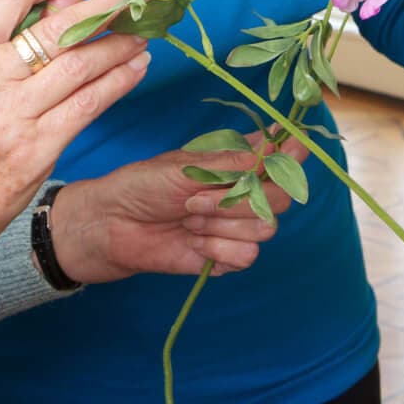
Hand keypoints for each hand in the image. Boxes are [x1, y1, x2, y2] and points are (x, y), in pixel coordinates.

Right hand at [0, 0, 148, 326]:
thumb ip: (11, 37)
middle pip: (57, 27)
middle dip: (105, 7)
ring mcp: (10, 115)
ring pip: (80, 65)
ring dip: (120, 44)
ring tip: (143, 33)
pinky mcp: (35, 148)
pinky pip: (89, 104)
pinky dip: (119, 81)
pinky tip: (136, 68)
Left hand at [51, 130, 306, 282]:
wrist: (111, 226)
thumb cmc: (141, 185)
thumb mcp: (185, 167)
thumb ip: (234, 163)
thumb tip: (278, 147)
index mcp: (234, 162)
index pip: (281, 155)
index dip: (293, 153)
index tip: (292, 149)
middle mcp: (241, 193)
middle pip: (281, 197)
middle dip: (240, 199)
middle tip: (195, 198)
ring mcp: (235, 226)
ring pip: (265, 228)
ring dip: (222, 224)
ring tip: (187, 219)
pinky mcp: (225, 256)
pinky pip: (246, 256)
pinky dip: (217, 248)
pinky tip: (192, 242)